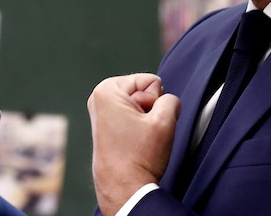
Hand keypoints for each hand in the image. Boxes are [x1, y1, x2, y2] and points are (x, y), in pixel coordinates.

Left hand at [87, 74, 180, 215]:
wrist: (125, 189)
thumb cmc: (138, 159)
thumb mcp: (165, 121)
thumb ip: (172, 99)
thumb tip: (168, 100)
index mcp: (107, 90)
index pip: (152, 81)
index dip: (156, 102)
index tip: (146, 122)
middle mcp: (99, 98)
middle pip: (144, 91)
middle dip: (150, 109)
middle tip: (144, 132)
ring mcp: (101, 112)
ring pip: (141, 105)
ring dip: (146, 120)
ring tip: (139, 138)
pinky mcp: (106, 125)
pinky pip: (133, 116)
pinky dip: (139, 127)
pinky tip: (134, 143)